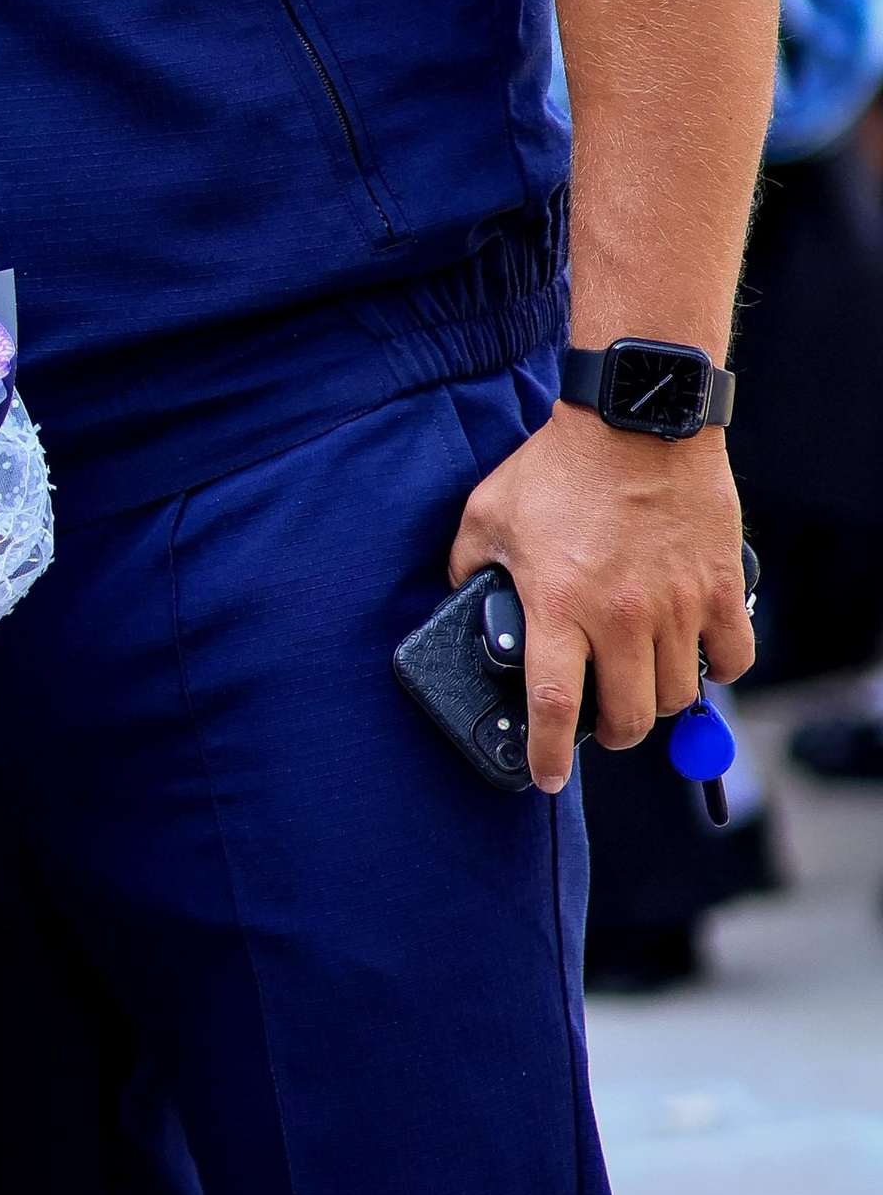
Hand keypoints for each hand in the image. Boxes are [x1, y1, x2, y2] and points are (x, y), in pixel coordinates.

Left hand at [449, 407, 752, 790]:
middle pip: (625, 719)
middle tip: (599, 721)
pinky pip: (734, 660)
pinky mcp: (720, 588)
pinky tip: (695, 654)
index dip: (547, 756)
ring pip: (677, 697)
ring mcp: (676, 606)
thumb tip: (460, 599)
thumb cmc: (559, 465)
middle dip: (608, 735)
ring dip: (656, 702)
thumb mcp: (488, 514)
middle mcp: (620, 618)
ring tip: (639, 683)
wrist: (634, 418)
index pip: (552, 710)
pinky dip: (718, 669)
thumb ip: (467, 566)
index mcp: (557, 606)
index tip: (545, 776)